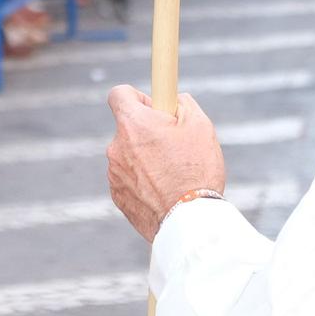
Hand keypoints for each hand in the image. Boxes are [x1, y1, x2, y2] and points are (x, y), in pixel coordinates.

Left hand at [105, 86, 225, 240]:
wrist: (189, 220)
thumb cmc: (196, 170)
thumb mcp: (200, 125)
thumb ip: (183, 104)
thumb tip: (175, 100)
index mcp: (133, 124)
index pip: (119, 94)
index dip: (138, 97)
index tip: (154, 108)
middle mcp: (116, 147)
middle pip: (127, 128)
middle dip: (147, 132)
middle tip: (174, 145)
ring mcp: (114, 174)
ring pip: (129, 156)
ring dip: (146, 159)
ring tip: (173, 173)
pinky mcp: (118, 197)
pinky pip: (129, 180)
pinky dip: (143, 182)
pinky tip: (165, 191)